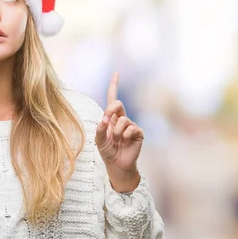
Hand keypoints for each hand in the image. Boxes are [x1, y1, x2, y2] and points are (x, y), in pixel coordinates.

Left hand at [95, 72, 143, 191]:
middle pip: (117, 103)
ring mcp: (131, 125)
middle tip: (106, 120)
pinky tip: (125, 142)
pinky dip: (124, 136)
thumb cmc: (107, 151)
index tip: (117, 73)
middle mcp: (122, 118)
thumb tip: (104, 119)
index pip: (112, 98)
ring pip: (122, 119)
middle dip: (110, 109)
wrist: (117, 165)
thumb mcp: (98, 140)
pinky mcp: (138, 133)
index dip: (114, 85)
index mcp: (111, 117)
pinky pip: (130, 128)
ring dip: (115, 132)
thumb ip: (100, 128)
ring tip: (116, 141)